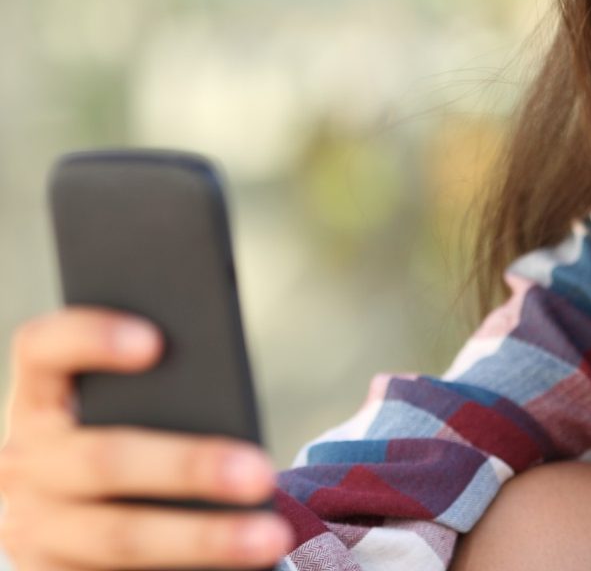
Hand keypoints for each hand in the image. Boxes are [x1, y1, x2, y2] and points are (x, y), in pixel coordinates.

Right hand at [0, 306, 294, 569]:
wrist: (81, 508)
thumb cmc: (133, 425)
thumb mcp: (129, 401)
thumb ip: (162, 382)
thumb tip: (222, 379)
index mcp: (39, 396)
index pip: (43, 347)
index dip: (91, 338)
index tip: (155, 342)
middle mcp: (23, 462)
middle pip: (104, 459)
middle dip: (189, 467)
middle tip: (262, 472)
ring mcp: (33, 528)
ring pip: (121, 537)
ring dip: (203, 539)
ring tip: (272, 536)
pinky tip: (245, 567)